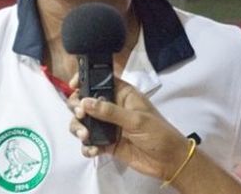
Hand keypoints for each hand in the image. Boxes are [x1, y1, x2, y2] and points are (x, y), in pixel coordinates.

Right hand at [68, 76, 186, 180]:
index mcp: (124, 95)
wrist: (168, 160)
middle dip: (78, 108)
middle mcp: (113, 108)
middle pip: (86, 102)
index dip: (86, 80)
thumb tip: (85, 101)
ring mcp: (109, 126)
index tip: (73, 85)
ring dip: (79, 128)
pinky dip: (87, 147)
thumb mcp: (136, 119)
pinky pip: (89, 143)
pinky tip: (93, 151)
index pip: (101, 81)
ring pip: (84, 123)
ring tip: (85, 136)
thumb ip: (110, 111)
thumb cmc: (157, 132)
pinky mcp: (107, 144)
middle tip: (80, 115)